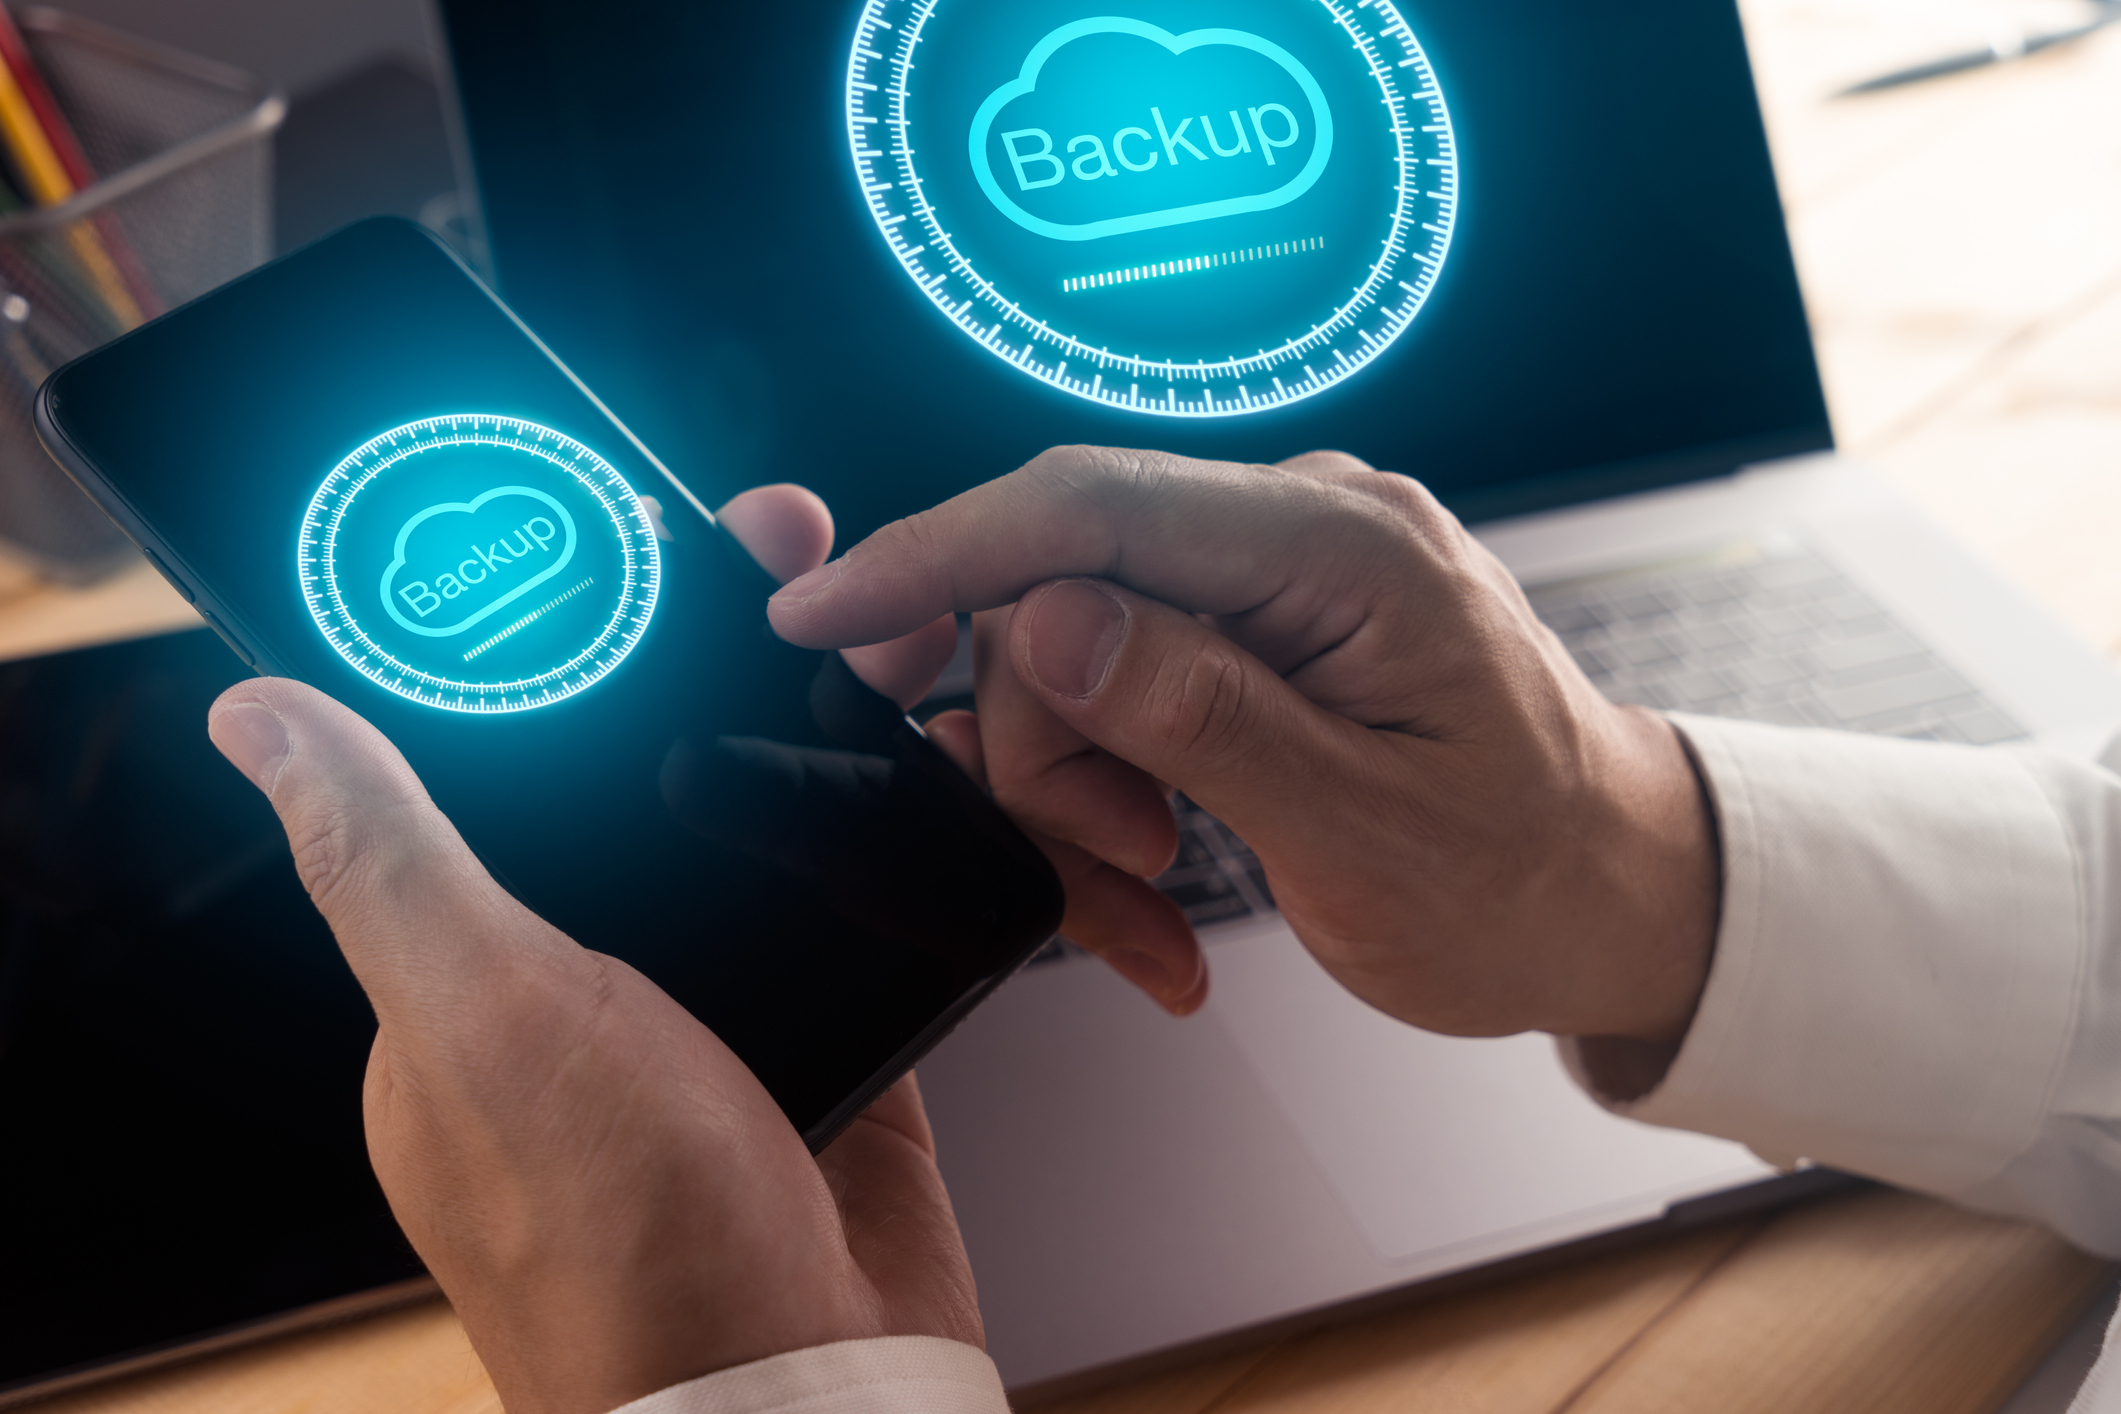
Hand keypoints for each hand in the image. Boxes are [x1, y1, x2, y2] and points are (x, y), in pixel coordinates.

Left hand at [205, 485, 977, 1413]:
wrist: (805, 1392)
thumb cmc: (624, 1248)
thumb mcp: (486, 1018)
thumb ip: (389, 863)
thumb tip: (260, 717)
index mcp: (477, 980)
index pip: (517, 764)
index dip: (580, 646)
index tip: (642, 544)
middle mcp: (595, 990)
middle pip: (661, 775)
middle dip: (728, 656)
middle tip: (800, 557)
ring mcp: (718, 1017)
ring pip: (773, 828)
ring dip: (825, 726)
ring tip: (884, 627)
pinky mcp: (830, 1042)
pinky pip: (860, 907)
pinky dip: (896, 834)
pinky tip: (932, 766)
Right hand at [767, 448, 1720, 1052]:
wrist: (1613, 891)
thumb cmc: (1521, 877)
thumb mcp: (1361, 829)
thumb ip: (1203, 713)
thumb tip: (1047, 618)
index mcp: (1343, 549)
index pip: (1093, 508)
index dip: (940, 551)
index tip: (822, 608)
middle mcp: (1304, 529)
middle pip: (1062, 588)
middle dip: (1046, 741)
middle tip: (1116, 861)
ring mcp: (1277, 574)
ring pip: (1074, 647)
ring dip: (1079, 784)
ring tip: (1157, 888)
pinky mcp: (1255, 627)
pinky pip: (1122, 680)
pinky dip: (1110, 783)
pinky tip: (1157, 865)